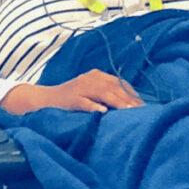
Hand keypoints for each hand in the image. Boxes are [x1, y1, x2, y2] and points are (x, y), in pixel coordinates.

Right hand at [6, 70, 141, 113]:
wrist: (44, 99)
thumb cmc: (71, 99)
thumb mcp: (91, 93)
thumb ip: (107, 96)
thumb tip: (131, 106)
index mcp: (96, 76)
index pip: (119, 83)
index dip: (132, 94)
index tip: (144, 106)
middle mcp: (89, 78)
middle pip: (113, 87)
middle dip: (128, 99)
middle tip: (141, 111)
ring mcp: (79, 87)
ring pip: (102, 93)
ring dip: (116, 102)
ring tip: (128, 111)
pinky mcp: (70, 98)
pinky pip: (84, 102)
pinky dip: (93, 106)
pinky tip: (103, 112)